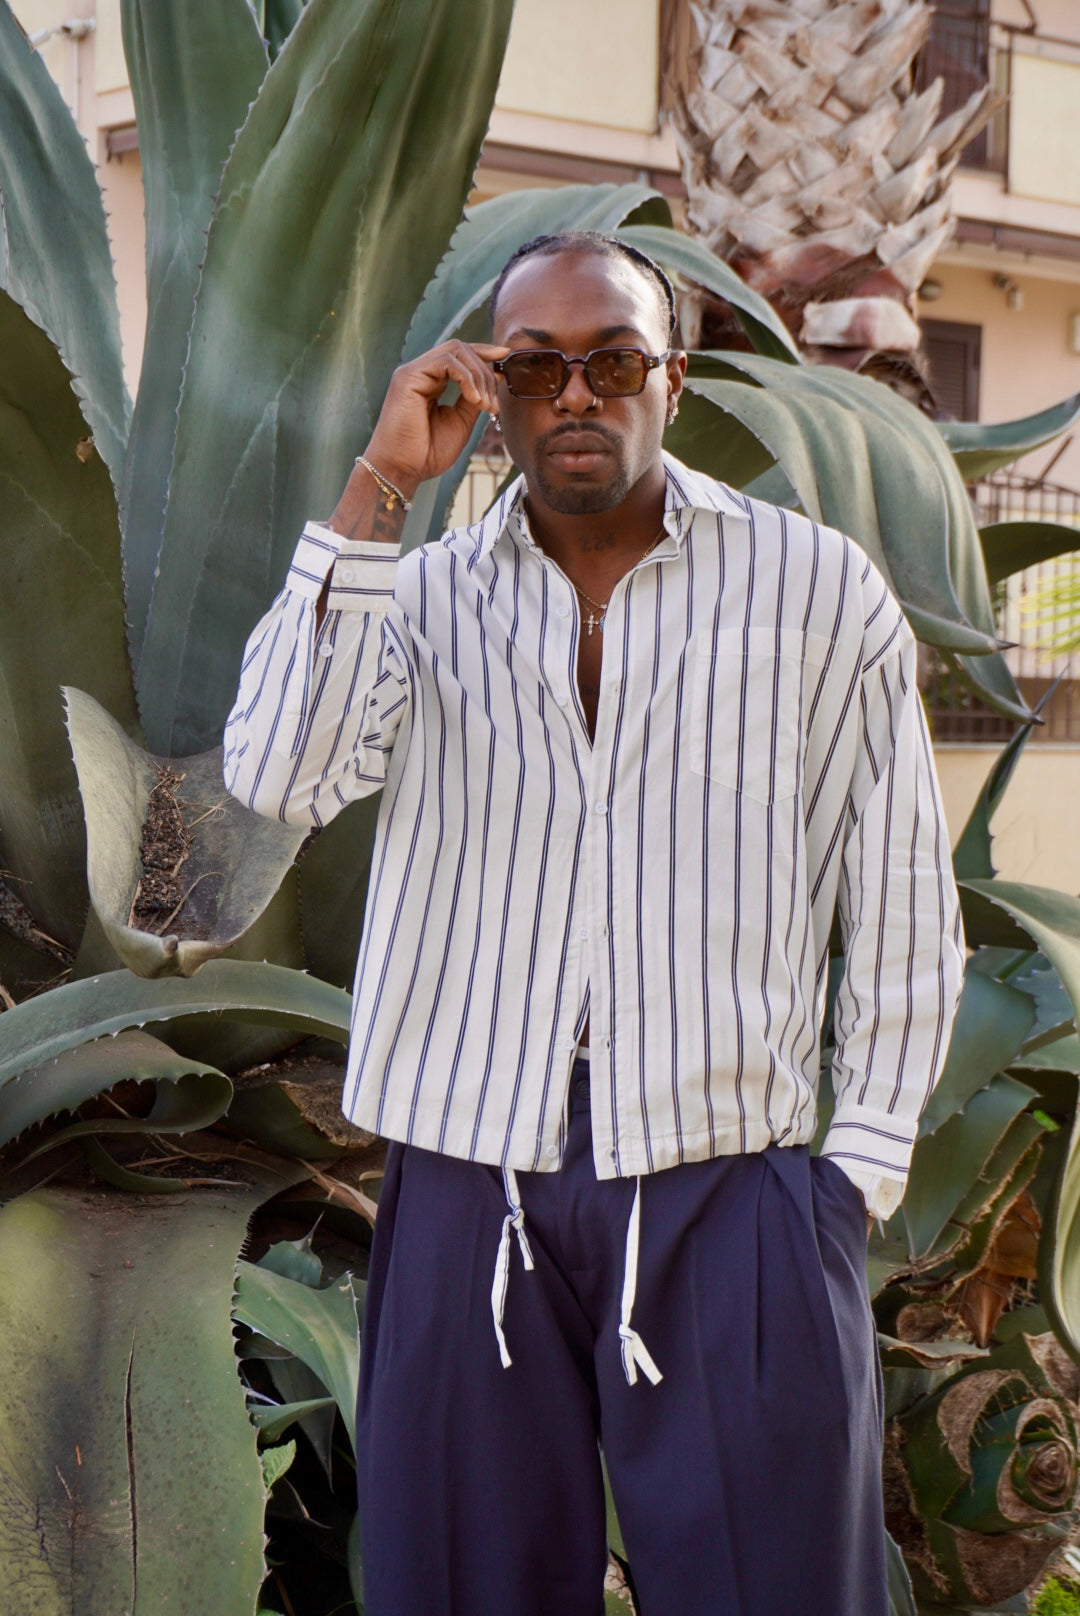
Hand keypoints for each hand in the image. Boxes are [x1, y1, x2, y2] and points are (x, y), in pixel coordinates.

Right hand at [362, 340, 509, 496]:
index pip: (460, 356)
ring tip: (484, 405)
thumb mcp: (461, 421)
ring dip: (478, 376)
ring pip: (455, 351)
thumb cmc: (428, 452)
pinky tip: (473, 399)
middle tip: (493, 405)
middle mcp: (422, 373)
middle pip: (461, 349)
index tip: (505, 358)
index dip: (484, 353)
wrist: (403, 469)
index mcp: (432, 382)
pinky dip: (466, 377)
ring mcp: (414, 372)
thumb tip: (496, 376)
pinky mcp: (408, 376)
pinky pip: (446, 361)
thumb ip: (475, 398)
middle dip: (485, 371)